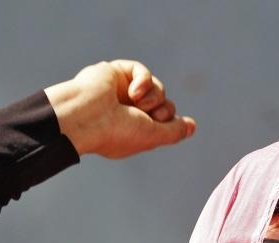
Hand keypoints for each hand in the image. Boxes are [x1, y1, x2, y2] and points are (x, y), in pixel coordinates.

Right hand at [44, 60, 195, 158]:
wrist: (86, 118)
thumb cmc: (116, 132)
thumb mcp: (152, 136)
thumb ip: (174, 131)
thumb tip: (192, 127)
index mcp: (131, 129)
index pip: (163, 119)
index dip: (167, 119)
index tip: (160, 123)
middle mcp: (125, 111)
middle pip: (163, 102)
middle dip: (163, 108)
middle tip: (152, 115)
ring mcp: (119, 92)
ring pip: (155, 87)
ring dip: (154, 96)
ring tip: (138, 103)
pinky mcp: (113, 73)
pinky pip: (140, 70)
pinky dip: (144, 80)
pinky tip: (135, 91)